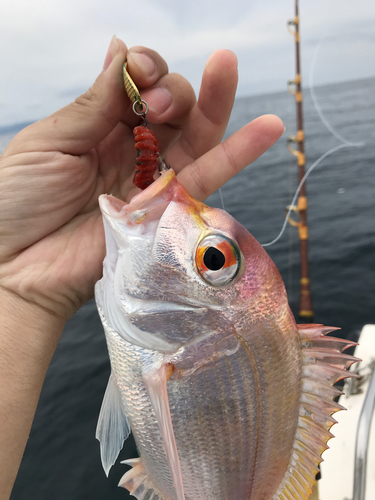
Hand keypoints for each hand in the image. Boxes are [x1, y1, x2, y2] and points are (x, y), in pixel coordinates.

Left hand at [0, 36, 282, 322]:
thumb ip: (95, 103)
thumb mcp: (50, 141)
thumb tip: (123, 48)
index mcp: (99, 128)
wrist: (16, 268)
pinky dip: (237, 155)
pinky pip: (207, 182)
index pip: (137, 86)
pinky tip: (267, 127)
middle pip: (172, 109)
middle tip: (153, 102)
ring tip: (227, 65)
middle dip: (171, 91)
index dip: (143, 70)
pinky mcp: (167, 214)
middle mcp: (131, 152)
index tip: (137, 70)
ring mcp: (152, 183)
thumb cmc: (16, 202)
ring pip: (196, 138)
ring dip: (215, 103)